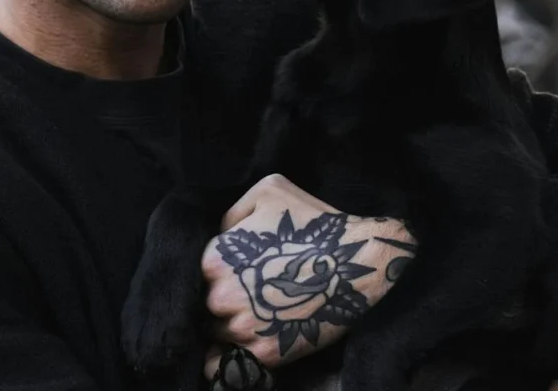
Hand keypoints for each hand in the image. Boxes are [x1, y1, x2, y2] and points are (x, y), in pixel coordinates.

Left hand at [201, 174, 416, 377]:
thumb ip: (233, 212)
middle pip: (207, 303)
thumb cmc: (314, 222)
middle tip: (253, 292)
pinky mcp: (264, 355)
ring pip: (216, 333)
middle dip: (226, 298)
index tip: (242, 270)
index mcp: (216, 258)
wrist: (357, 262)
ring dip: (230, 326)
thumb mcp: (269, 191)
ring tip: (258, 315)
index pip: (201, 272)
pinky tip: (241, 347)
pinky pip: (223, 366)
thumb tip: (221, 235)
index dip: (221, 271)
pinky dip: (225, 360)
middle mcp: (221, 296)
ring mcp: (241, 329)